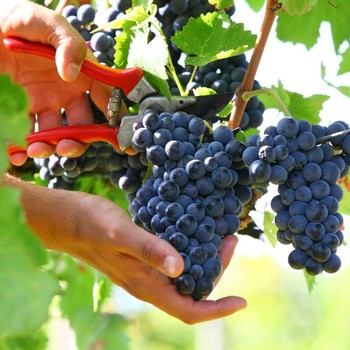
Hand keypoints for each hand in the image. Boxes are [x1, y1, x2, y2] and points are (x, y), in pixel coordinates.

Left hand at [0, 0, 111, 164]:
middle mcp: (65, 94)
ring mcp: (42, 104)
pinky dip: (22, 149)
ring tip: (37, 149)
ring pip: (55, 136)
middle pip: (82, 127)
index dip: (116, 117)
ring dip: (51, 148)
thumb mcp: (47, 22)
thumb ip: (68, 44)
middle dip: (79, 141)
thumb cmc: (18, 19)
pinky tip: (17, 152)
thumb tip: (72, 75)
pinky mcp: (19, 110)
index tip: (120, 136)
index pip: (105, 98)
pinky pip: (24, 135)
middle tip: (66, 145)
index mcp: (80, 75)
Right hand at [4, 174, 246, 322]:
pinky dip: (188, 248)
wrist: (65, 217)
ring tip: (219, 235)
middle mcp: (147, 282)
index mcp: (145, 285)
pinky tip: (192, 230)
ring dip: (204, 259)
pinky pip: (171, 259)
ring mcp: (143, 269)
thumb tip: (180, 269)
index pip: (187, 310)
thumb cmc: (89, 224)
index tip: (242, 301)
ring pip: (182, 275)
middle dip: (216, 270)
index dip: (216, 310)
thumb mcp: (121, 234)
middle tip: (230, 239)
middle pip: (191, 290)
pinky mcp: (139, 255)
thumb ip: (149, 251)